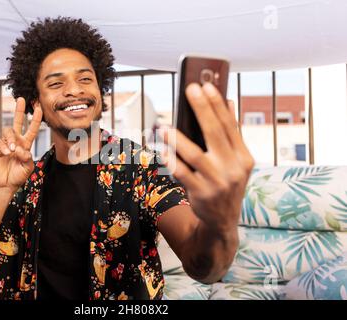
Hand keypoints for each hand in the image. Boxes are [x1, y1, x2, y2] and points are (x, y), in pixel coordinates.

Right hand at [0, 97, 42, 191]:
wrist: (6, 184)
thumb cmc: (19, 175)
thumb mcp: (28, 167)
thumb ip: (27, 158)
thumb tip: (20, 149)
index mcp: (26, 144)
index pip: (31, 129)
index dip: (35, 119)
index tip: (39, 108)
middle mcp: (16, 141)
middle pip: (17, 122)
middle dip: (19, 110)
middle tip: (21, 99)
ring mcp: (6, 144)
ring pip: (7, 131)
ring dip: (11, 138)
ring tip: (13, 150)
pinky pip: (0, 142)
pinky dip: (4, 147)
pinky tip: (7, 154)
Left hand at [162, 82, 254, 232]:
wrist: (223, 222)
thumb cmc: (225, 185)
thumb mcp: (236, 163)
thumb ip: (232, 136)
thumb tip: (228, 102)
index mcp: (244, 157)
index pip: (230, 126)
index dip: (218, 105)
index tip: (207, 85)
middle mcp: (234, 169)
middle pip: (215, 133)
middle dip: (202, 109)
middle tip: (190, 89)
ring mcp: (218, 182)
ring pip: (194, 154)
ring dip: (177, 138)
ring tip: (164, 126)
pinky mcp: (201, 194)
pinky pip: (182, 173)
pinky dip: (171, 160)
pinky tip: (161, 150)